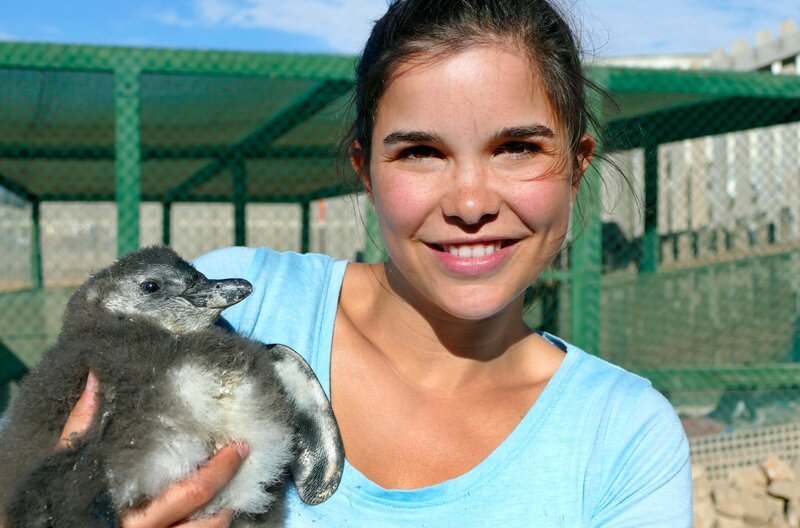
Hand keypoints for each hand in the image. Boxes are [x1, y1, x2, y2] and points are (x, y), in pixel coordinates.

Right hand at [57, 372, 246, 526]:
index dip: (221, 469)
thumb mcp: (66, 465)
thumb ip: (83, 425)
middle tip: (244, 453)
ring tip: (232, 489)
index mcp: (132, 516)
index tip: (240, 444)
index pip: (191, 492)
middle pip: (207, 518)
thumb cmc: (53, 503)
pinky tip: (210, 511)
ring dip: (223, 514)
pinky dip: (206, 527)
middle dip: (229, 483)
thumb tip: (96, 377)